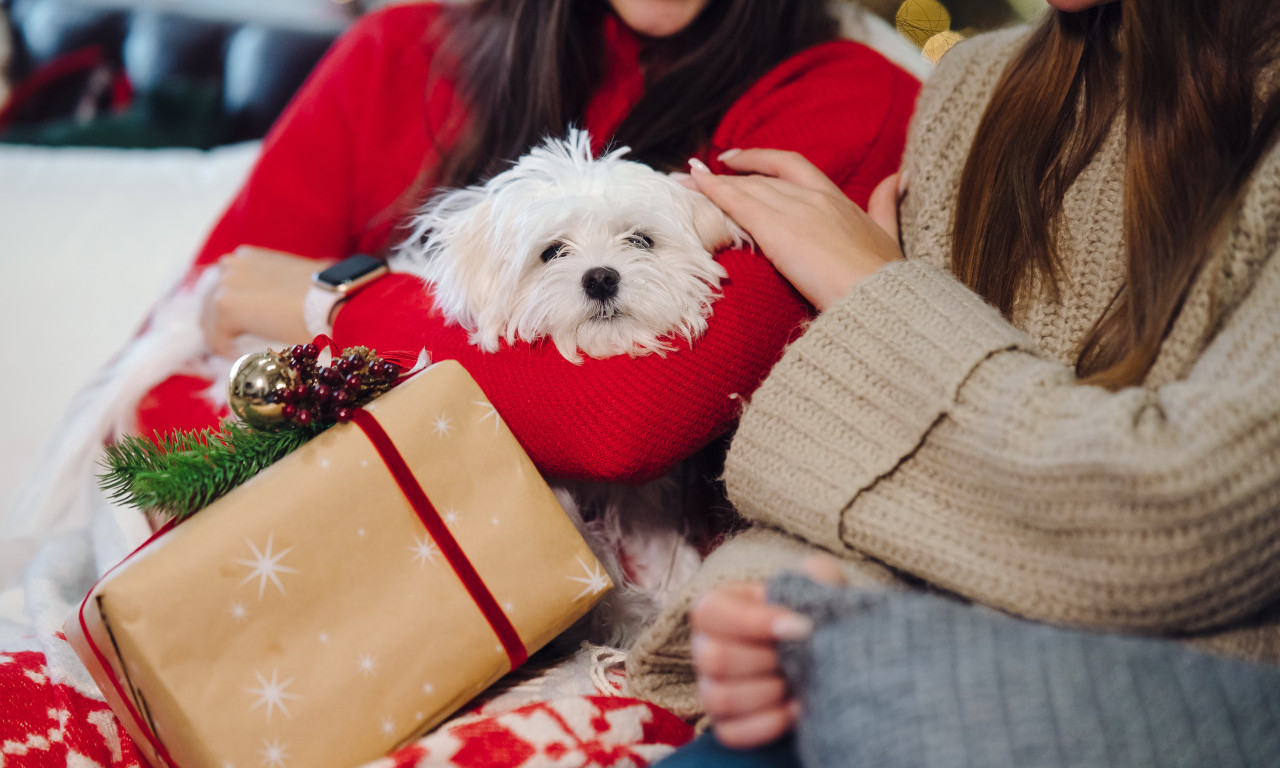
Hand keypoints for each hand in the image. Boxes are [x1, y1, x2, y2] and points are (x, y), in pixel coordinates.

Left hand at [201, 246, 333, 356]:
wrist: (331, 300)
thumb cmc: (325, 294)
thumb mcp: (298, 281)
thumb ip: (279, 287)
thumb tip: (285, 306)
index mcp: (247, 258)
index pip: (223, 287)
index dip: (232, 312)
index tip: (242, 331)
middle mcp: (231, 265)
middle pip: (208, 304)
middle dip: (221, 326)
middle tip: (237, 345)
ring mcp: (225, 284)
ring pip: (209, 323)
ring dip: (223, 340)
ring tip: (241, 354)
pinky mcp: (225, 306)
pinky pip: (216, 340)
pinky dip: (228, 353)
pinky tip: (246, 359)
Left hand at [688, 149, 903, 310]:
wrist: (881, 296)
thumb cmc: (886, 277)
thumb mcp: (890, 234)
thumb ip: (886, 204)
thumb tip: (899, 178)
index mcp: (838, 199)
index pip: (792, 168)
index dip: (762, 160)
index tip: (737, 159)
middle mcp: (814, 197)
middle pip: (763, 178)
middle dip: (730, 174)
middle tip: (700, 172)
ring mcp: (795, 210)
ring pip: (746, 188)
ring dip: (711, 182)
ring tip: (684, 179)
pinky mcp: (777, 228)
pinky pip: (737, 202)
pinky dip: (713, 189)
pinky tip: (694, 182)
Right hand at [690, 556, 846, 748]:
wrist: (825, 656)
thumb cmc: (813, 617)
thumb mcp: (818, 587)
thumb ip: (813, 575)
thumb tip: (806, 584)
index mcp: (718, 608)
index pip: (708, 611)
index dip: (752, 621)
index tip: (799, 626)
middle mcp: (705, 648)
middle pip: (713, 657)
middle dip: (765, 659)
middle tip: (798, 656)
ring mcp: (712, 689)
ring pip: (720, 697)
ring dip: (768, 691)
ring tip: (797, 682)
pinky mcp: (727, 724)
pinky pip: (732, 732)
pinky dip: (769, 723)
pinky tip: (797, 708)